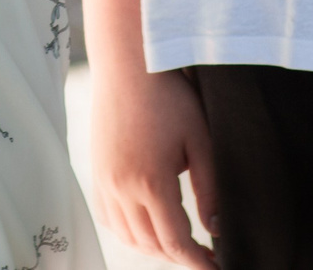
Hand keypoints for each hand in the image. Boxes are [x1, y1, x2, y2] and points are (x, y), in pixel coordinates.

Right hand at [92, 65, 218, 267]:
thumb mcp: (200, 140)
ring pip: (127, 236)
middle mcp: (120, 188)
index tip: (217, 267)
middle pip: (150, 245)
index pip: (175, 242)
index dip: (198, 262)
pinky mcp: (95, 171)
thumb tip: (216, 230)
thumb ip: (210, 190)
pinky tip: (147, 227)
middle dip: (179, 257)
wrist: (128, 64)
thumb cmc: (169, 97)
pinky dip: (129, 232)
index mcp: (150, 182)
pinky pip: (108, 218)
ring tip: (180, 243)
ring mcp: (103, 181)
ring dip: (154, 248)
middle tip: (205, 257)